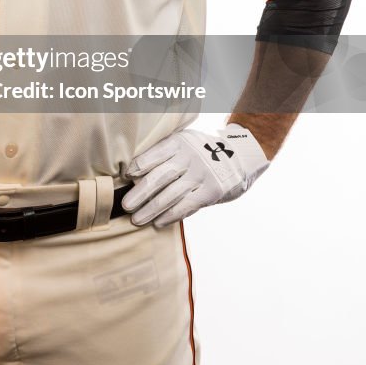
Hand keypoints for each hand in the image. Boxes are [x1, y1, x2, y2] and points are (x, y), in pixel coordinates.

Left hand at [122, 124, 269, 228]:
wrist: (240, 156)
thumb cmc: (203, 151)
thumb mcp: (185, 142)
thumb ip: (165, 153)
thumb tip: (134, 173)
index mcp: (179, 142)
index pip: (155, 154)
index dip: (139, 166)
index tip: (126, 177)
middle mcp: (190, 157)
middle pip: (160, 177)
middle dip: (140, 193)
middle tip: (125, 205)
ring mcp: (201, 175)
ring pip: (171, 195)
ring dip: (151, 209)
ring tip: (137, 219)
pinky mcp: (211, 191)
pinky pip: (186, 206)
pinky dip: (170, 216)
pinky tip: (158, 223)